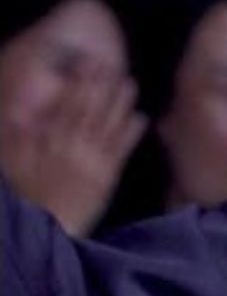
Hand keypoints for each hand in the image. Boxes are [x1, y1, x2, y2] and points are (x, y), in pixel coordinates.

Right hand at [0, 74, 145, 234]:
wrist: (50, 231)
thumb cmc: (30, 199)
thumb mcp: (16, 167)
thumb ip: (18, 140)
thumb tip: (16, 114)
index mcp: (52, 144)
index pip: (67, 107)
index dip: (79, 84)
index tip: (87, 65)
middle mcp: (74, 150)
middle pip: (89, 112)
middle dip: (100, 86)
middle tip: (111, 64)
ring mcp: (93, 163)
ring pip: (108, 127)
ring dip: (119, 104)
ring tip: (129, 83)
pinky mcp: (107, 179)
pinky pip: (120, 153)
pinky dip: (131, 134)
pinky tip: (142, 118)